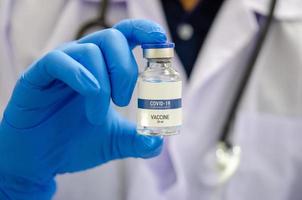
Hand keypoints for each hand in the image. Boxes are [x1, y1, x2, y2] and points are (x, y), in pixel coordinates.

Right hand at [0, 19, 165, 198]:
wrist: (42, 161)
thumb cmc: (76, 144)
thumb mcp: (114, 141)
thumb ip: (137, 140)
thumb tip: (158, 142)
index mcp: (104, 69)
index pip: (125, 36)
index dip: (144, 31)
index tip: (160, 40)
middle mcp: (83, 61)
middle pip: (112, 38)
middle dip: (125, 69)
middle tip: (124, 100)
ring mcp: (60, 66)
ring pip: (89, 50)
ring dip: (103, 84)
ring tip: (98, 113)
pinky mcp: (37, 76)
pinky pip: (58, 60)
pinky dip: (80, 75)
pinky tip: (89, 93)